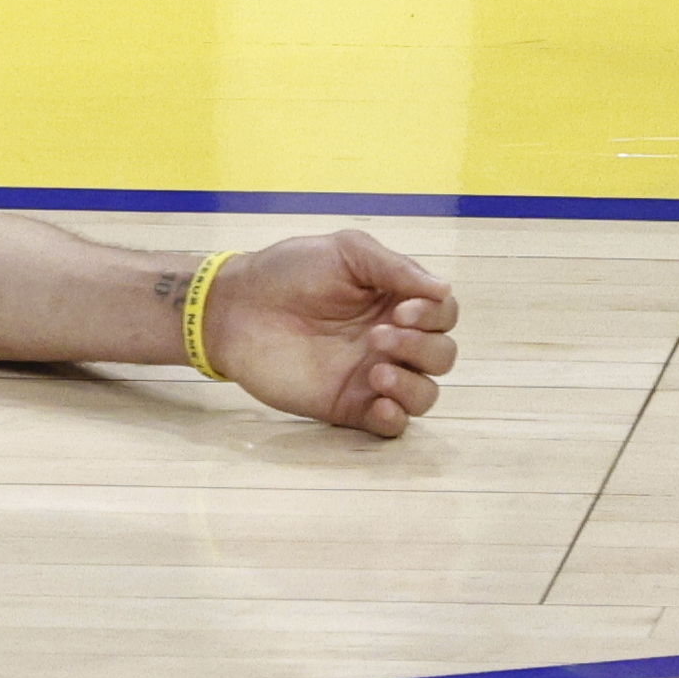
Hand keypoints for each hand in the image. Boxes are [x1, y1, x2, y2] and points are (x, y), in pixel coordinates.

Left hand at [200, 229, 458, 438]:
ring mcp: (372, 374)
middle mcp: (393, 340)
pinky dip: (397, 419)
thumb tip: (445, 288)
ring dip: (412, 385)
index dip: (434, 315)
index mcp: (396, 302)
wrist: (234, 307)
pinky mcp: (349, 404)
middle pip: (442, 355)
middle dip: (422, 348)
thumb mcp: (344, 252)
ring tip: (376, 371)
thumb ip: (394, 267)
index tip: (401, 311)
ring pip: (425, 394)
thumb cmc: (287, 273)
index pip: (444, 315)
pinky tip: (382, 405)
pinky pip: (392, 425)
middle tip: (377, 337)